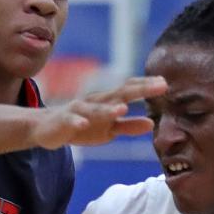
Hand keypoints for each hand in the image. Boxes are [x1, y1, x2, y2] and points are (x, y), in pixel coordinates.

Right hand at [30, 76, 166, 149]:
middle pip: (119, 94)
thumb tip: (151, 124)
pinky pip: (71, 121)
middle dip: (139, 90)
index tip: (165, 84)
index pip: (130, 90)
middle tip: (160, 85)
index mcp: (108, 102)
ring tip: (123, 108)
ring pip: (95, 109)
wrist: (47, 128)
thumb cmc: (83, 126)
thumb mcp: (108, 129)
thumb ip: (129, 126)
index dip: (146, 87)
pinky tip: (84, 124)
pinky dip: (77, 122)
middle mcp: (96, 102)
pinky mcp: (64, 121)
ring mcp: (79, 110)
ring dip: (108, 109)